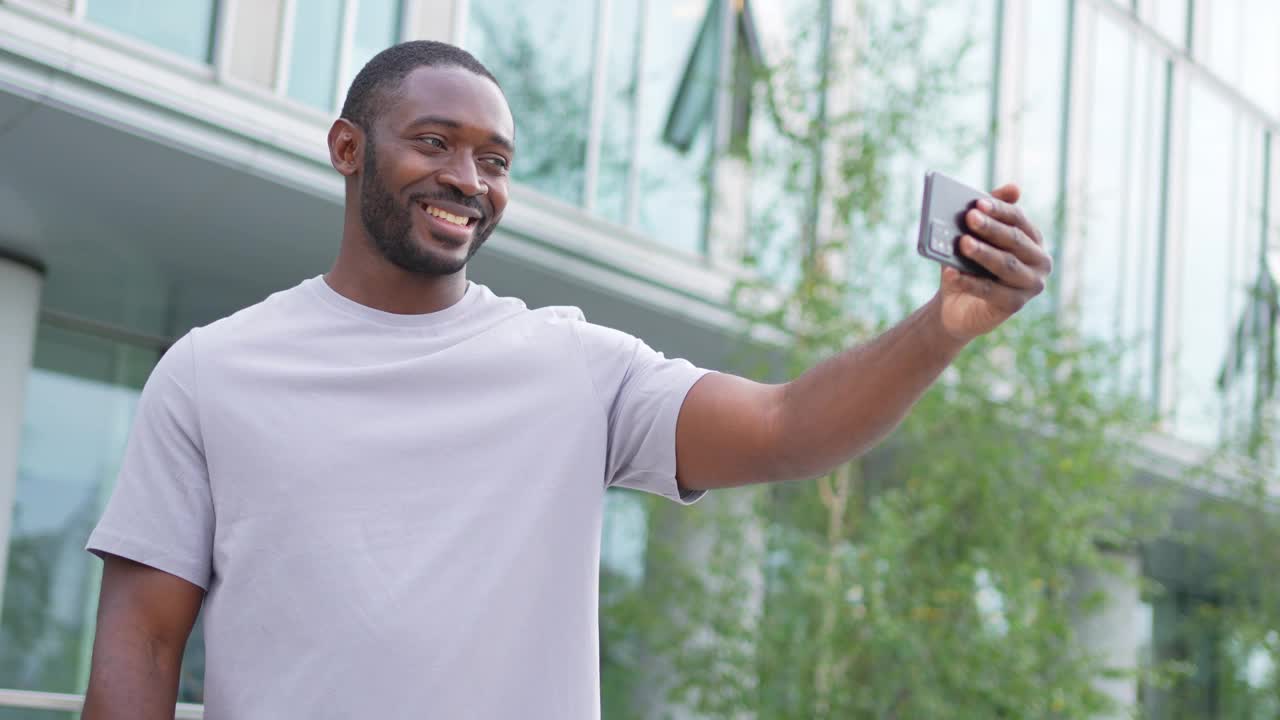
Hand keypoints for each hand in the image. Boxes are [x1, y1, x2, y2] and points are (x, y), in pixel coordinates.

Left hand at [935, 184, 1051, 342]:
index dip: (998, 210)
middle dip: (991, 228)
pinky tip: (951, 272)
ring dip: (983, 253)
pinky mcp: (1016, 304)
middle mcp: (1040, 260)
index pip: (1018, 219)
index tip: (978, 203)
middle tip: (969, 217)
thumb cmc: (969, 265)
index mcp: (1032, 238)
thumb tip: (1014, 189)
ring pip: (1006, 265)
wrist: (958, 305)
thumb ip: (987, 213)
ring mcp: (1032, 284)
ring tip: (963, 243)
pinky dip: (969, 282)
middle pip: (1014, 240)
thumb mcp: (974, 237)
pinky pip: (990, 291)